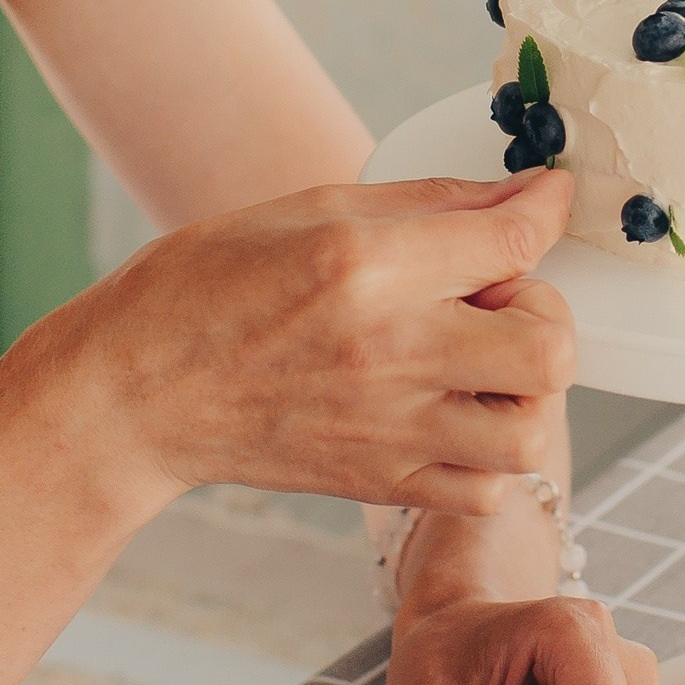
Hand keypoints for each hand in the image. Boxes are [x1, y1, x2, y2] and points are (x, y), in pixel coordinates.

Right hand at [22, 170, 576, 516]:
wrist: (135, 393)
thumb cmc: (208, 287)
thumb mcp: (313, 210)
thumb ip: (430, 204)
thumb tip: (522, 194)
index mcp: (366, 266)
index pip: (513, 240)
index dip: (549, 209)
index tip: (548, 201)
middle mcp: (390, 351)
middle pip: (548, 348)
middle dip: (546, 312)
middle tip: (499, 300)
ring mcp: (391, 429)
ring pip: (531, 431)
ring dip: (526, 392)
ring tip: (480, 365)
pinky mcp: (382, 482)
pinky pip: (489, 490)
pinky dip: (492, 457)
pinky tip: (455, 417)